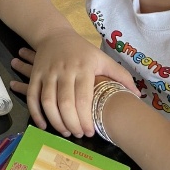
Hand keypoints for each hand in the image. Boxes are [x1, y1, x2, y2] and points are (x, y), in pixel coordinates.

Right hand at [10, 34, 136, 136]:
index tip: (91, 132)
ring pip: (48, 101)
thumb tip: (137, 96)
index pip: (83, 99)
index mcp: (84, 68)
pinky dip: (36, 113)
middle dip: (72, 123)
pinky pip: (32, 96)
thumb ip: (120, 76)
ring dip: (55, 121)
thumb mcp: (103, 58)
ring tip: (65, 132)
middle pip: (65, 103)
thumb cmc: (82, 50)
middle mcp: (64, 70)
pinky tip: (43, 124)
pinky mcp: (35, 75)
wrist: (54, 34)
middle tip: (79, 134)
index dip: (86, 118)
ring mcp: (48, 72)